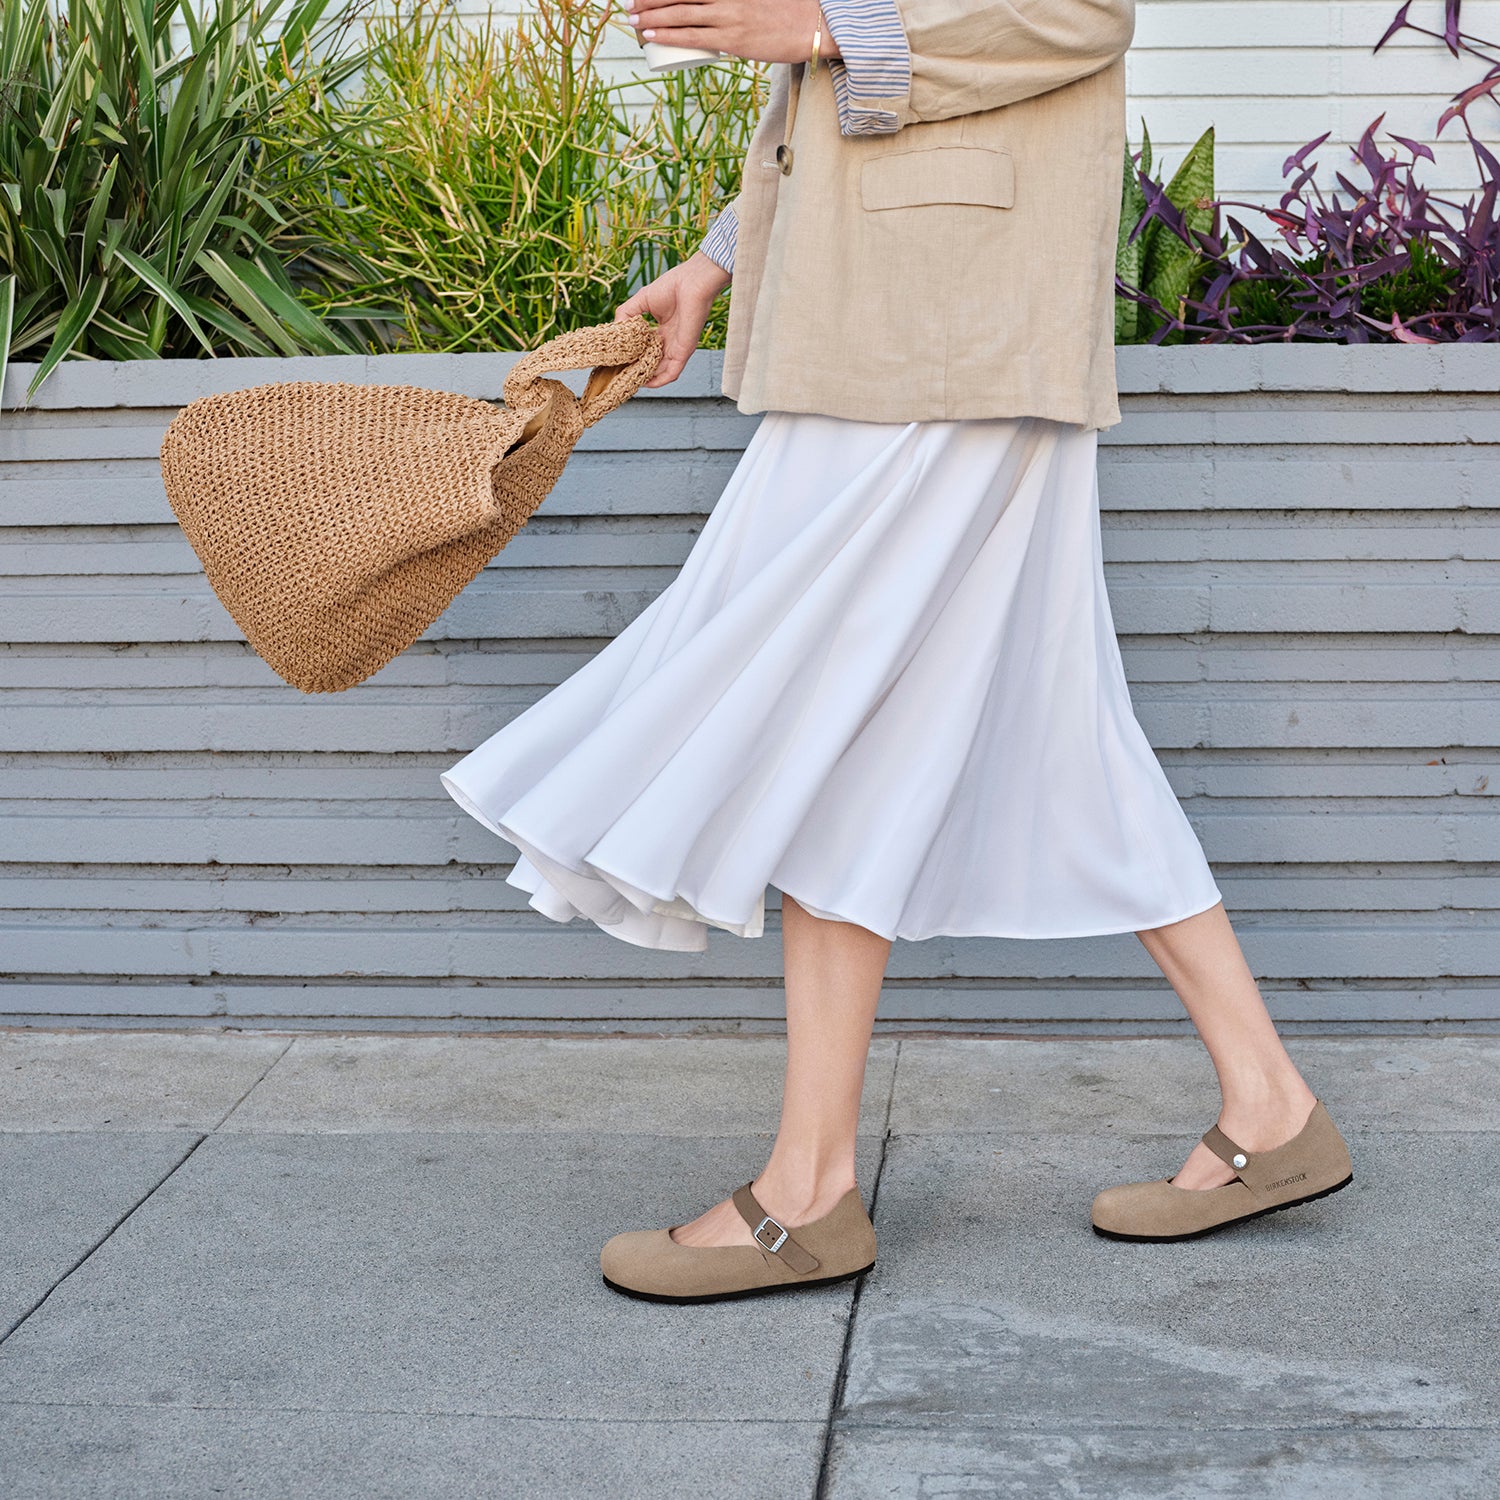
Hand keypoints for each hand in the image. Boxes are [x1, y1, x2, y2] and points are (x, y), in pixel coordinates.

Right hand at [614, 252, 732, 387]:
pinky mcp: (684, 352)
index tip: (618, 361)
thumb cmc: (671, 287)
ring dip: (646, 378)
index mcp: (662, 330)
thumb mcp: (640, 301)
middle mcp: (669, 341)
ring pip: (660, 371)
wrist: (691, 284)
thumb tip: (615, 330)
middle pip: (652, 362)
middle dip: (637, 370)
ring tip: (629, 382)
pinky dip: (659, 381)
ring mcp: (677, 348)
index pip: (646, 349)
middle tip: (621, 376)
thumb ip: (626, 314)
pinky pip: (671, 373)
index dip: (633, 356)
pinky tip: (646, 384)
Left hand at [626, 0, 840, 63]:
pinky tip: (651, 36)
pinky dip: (669, 36)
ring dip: (652, 17)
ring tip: (633, 20)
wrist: (812, 25)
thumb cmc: (786, 10)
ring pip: (681, 14)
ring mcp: (729, 16)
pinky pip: (693, 38)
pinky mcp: (733, 40)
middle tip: (632, 5)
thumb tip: (713, 7)